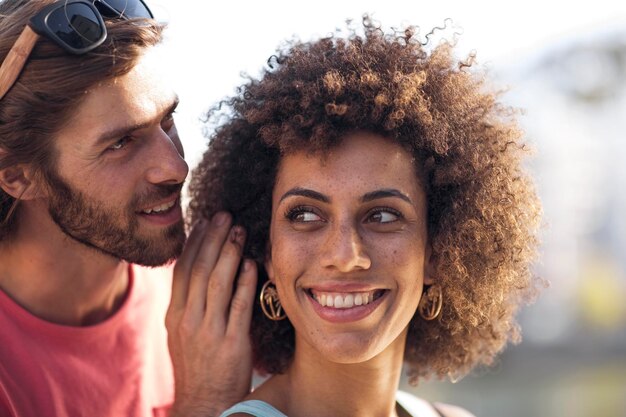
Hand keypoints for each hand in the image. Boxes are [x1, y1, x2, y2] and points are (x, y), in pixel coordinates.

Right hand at [166, 212, 256, 416]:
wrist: (203, 403)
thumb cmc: (197, 366)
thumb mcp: (182, 333)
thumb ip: (189, 304)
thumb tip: (200, 271)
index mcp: (175, 315)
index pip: (183, 269)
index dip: (195, 243)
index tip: (205, 222)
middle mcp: (188, 320)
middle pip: (200, 269)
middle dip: (212, 239)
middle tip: (224, 216)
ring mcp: (209, 331)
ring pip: (217, 283)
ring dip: (229, 253)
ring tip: (239, 231)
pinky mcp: (231, 343)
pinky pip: (239, 306)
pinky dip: (245, 282)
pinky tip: (251, 264)